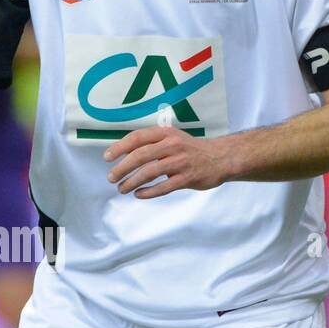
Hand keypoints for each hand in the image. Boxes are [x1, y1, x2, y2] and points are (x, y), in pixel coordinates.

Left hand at [103, 127, 232, 198]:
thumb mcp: (171, 137)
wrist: (221, 157)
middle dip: (122, 167)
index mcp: (165, 133)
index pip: (137, 138)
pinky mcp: (188, 178)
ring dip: (132, 181)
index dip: (120, 147)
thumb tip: (122, 154)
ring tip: (122, 188)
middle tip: (111, 177)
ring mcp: (181, 162)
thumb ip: (150, 143)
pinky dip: (148, 192)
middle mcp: (172, 145)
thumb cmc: (190, 149)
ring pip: (150, 172)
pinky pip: (164, 187)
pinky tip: (138, 194)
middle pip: (140, 155)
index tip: (107, 158)